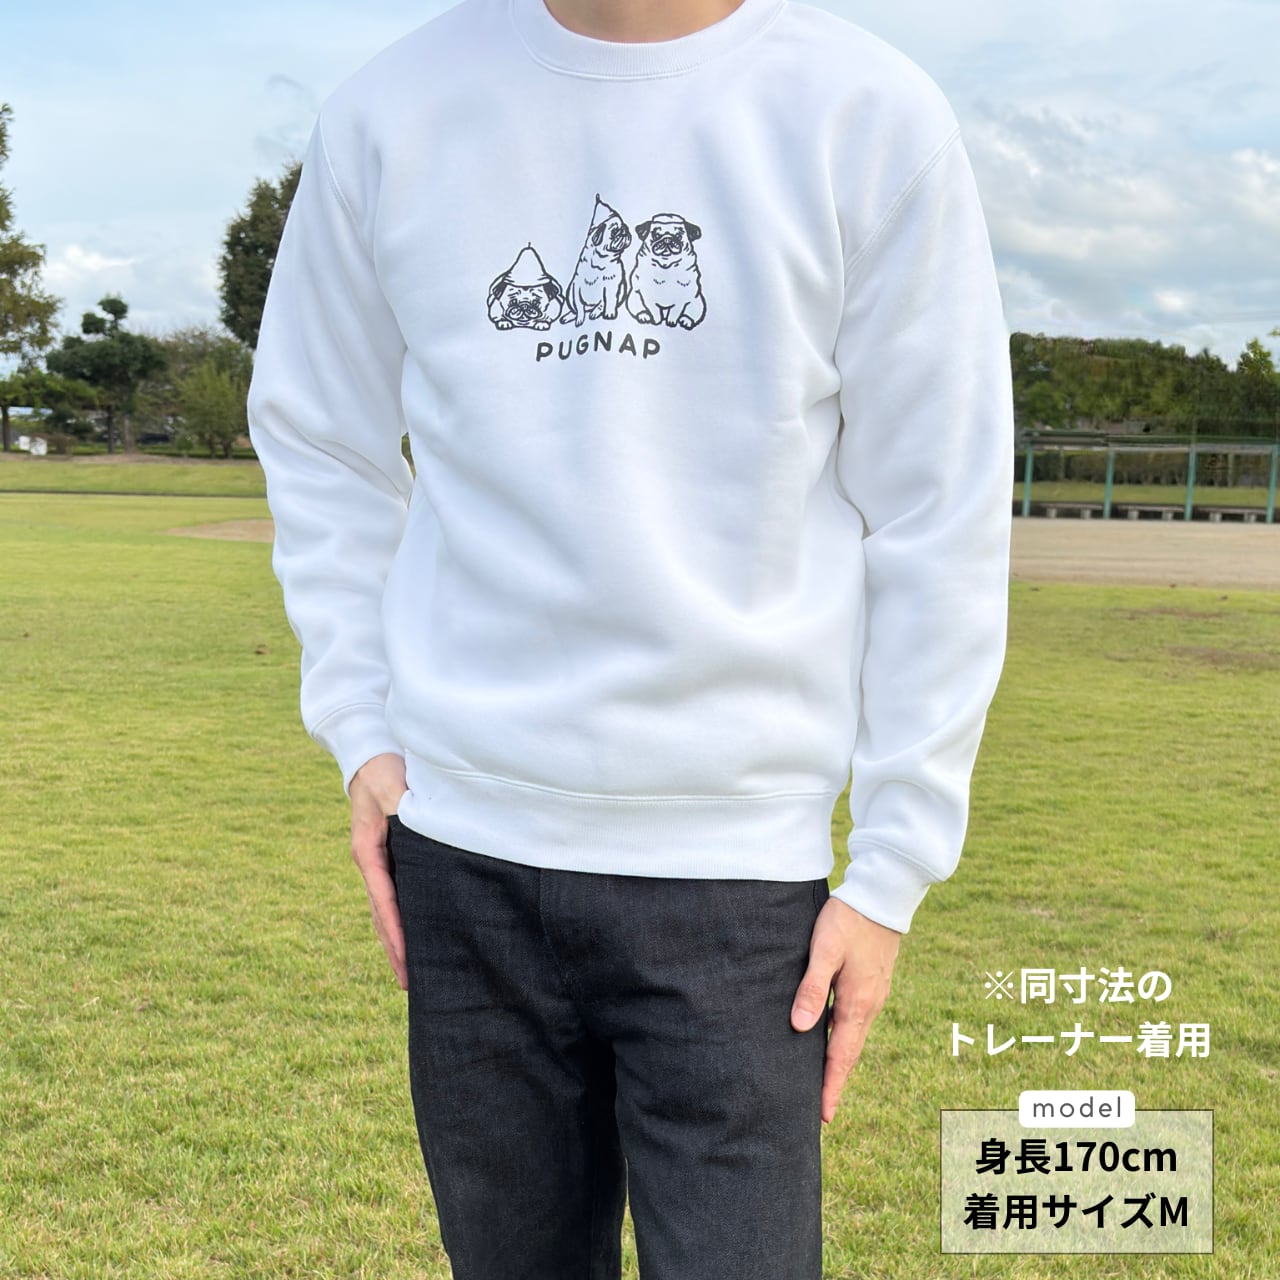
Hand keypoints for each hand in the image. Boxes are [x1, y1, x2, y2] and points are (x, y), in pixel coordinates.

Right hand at [349, 752, 408, 989]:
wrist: (372, 757)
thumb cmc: (386, 771)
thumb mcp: (392, 786)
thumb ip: (402, 807)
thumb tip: (417, 824)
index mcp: (367, 850)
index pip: (383, 898)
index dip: (395, 929)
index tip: (407, 957)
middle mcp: (368, 861)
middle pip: (381, 914)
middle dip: (394, 949)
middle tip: (408, 984)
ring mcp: (375, 862)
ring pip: (384, 910)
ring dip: (396, 941)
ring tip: (409, 974)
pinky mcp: (387, 858)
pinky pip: (392, 896)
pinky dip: (400, 920)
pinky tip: (412, 938)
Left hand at [790, 897, 900, 1123]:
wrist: (883, 896)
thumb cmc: (848, 920)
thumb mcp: (825, 950)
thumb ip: (811, 987)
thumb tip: (799, 1028)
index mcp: (857, 1003)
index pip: (841, 1056)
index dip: (830, 1086)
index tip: (822, 1116)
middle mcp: (869, 1005)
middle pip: (849, 1053)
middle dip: (835, 1082)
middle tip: (821, 1111)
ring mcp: (874, 995)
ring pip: (853, 1037)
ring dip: (840, 1061)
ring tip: (824, 1081)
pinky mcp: (873, 983)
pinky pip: (857, 1021)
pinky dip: (845, 1038)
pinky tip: (832, 1038)